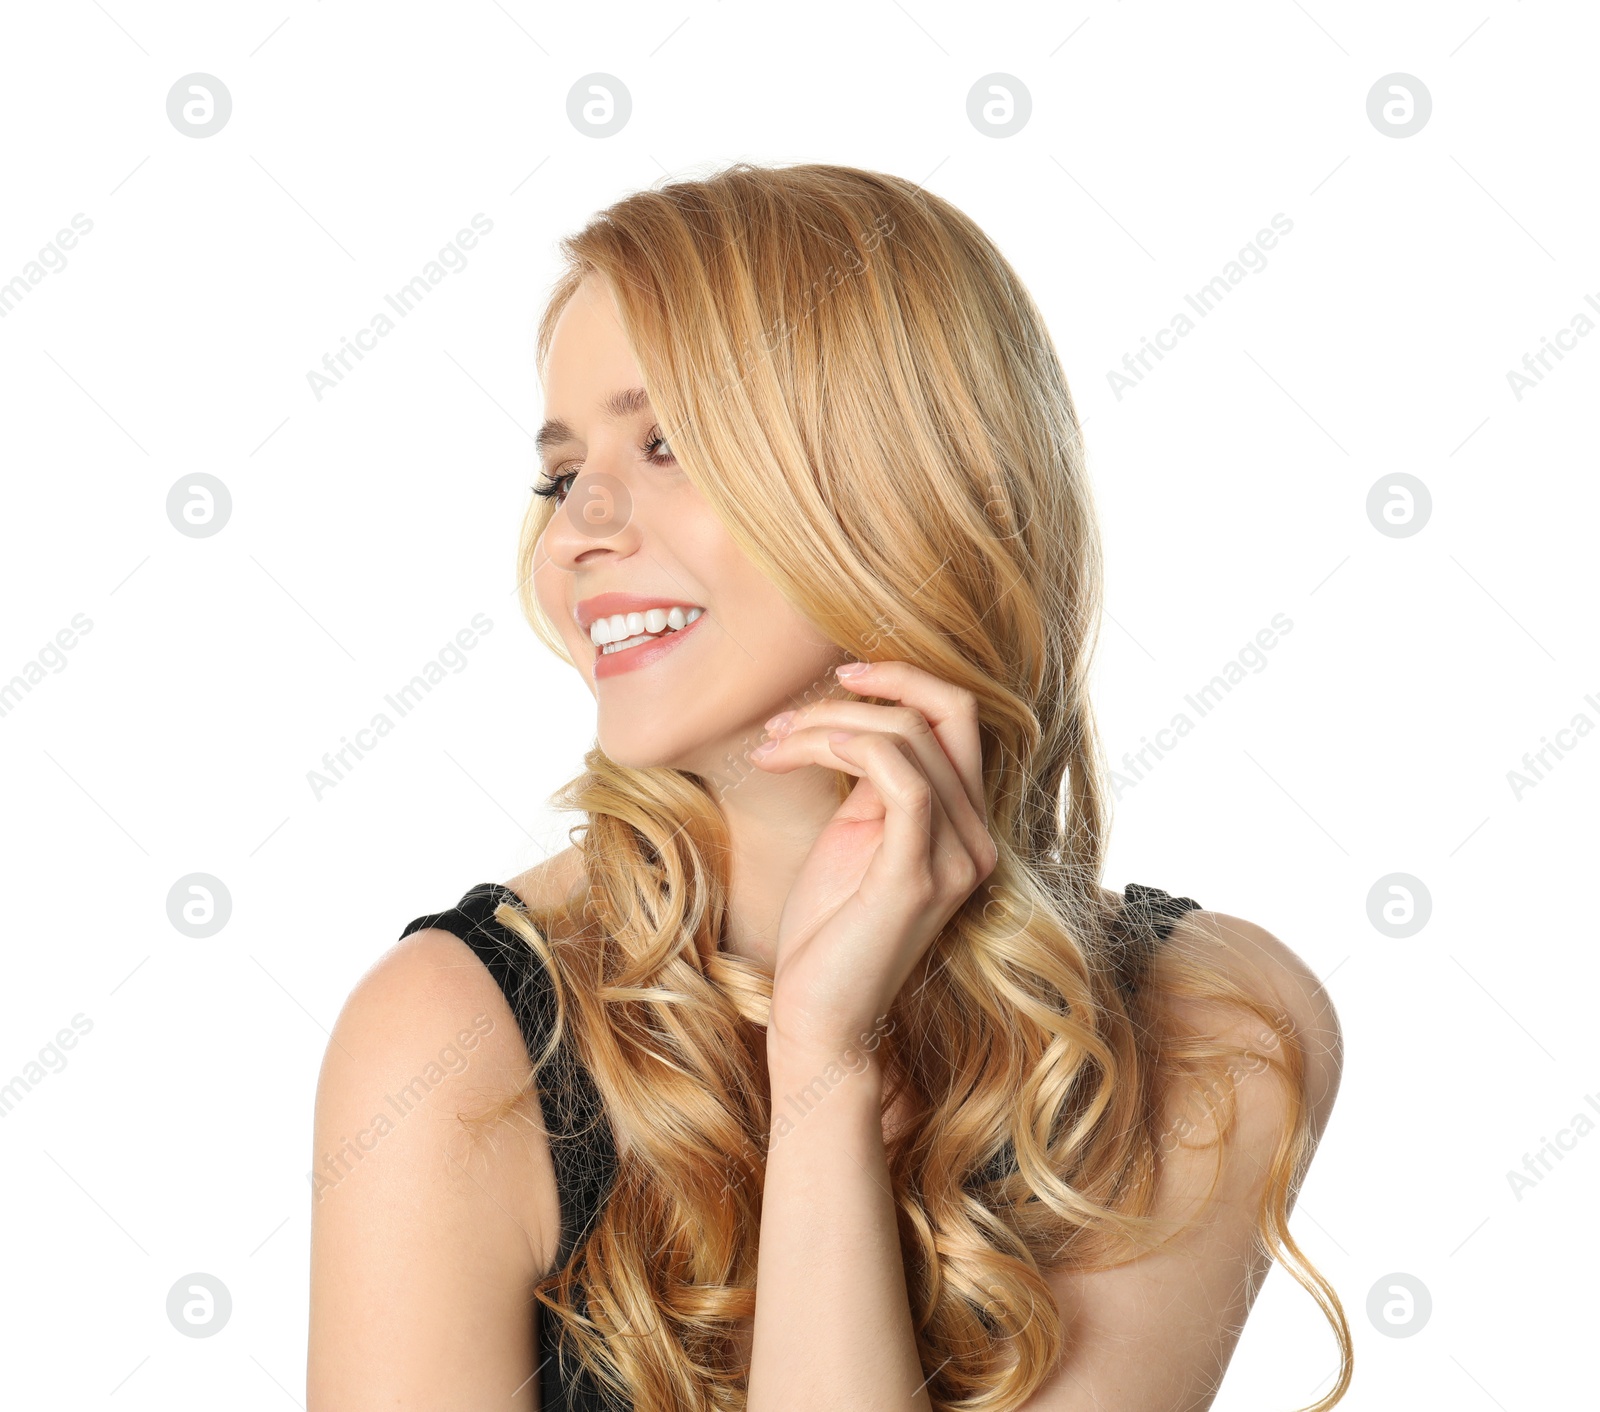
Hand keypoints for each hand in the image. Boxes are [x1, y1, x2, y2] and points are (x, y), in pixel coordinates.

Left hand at [749, 660, 998, 1063]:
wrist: (820, 1017)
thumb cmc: (827, 932)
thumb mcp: (854, 837)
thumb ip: (875, 783)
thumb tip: (859, 720)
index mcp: (965, 826)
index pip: (960, 719)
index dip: (905, 680)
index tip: (841, 675)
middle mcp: (976, 839)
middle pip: (953, 712)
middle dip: (878, 683)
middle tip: (802, 700)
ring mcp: (955, 858)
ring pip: (912, 737)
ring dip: (830, 722)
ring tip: (774, 741)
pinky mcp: (918, 876)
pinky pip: (899, 778)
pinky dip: (843, 747)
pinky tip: (794, 755)